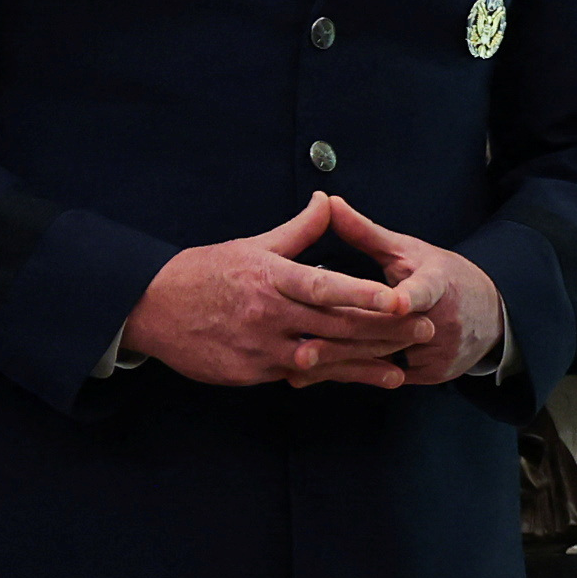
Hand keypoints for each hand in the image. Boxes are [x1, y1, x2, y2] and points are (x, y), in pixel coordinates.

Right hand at [123, 199, 434, 389]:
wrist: (150, 309)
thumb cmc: (205, 273)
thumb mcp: (252, 246)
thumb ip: (298, 231)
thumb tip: (328, 200)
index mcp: (272, 278)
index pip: (327, 287)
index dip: (366, 295)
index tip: (401, 300)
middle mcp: (269, 314)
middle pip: (337, 326)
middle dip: (385, 331)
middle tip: (426, 329)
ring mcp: (260, 348)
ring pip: (325, 357)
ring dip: (367, 362)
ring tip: (403, 365)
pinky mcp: (251, 373)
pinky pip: (301, 375)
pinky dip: (333, 376)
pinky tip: (365, 377)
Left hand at [316, 198, 510, 387]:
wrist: (491, 312)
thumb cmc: (440, 275)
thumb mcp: (408, 250)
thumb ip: (365, 232)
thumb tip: (329, 202)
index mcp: (439, 284)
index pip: (425, 290)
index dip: (411, 296)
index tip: (397, 302)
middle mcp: (443, 321)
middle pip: (388, 333)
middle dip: (343, 344)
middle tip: (302, 351)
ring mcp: (441, 351)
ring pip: (383, 359)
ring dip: (339, 364)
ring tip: (297, 365)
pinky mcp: (435, 373)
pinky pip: (390, 376)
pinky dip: (354, 375)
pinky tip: (317, 375)